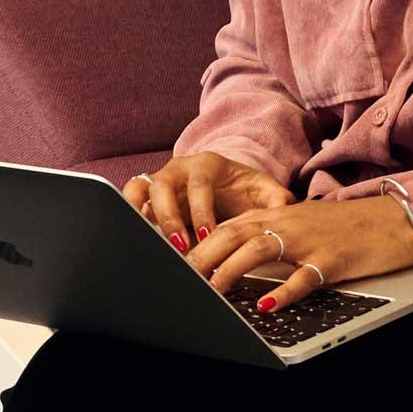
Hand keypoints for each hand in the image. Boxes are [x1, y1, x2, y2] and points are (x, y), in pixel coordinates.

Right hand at [120, 151, 295, 253]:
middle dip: (170, 217)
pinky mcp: (146, 196)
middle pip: (164, 185)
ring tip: (153, 244)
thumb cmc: (242, 190)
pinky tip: (135, 238)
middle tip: (180, 247)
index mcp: (207, 164)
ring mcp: (159, 180)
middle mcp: (179, 169)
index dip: (201, 211)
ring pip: (140, 189)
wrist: (226, 186)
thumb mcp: (262, 191)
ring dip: (143, 216)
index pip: (199, 184)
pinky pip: (129, 199)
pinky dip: (127, 213)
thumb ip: (276, 199)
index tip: (207, 237)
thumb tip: (285, 208)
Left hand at [184, 195, 412, 313]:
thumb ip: (268, 231)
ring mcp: (310, 240)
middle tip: (180, 276)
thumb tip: (229, 250)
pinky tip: (268, 306)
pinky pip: (304, 277)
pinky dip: (284, 292)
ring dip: (231, 269)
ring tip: (211, 289)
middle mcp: (288, 222)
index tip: (173, 262)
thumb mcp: (301, 222)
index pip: (228, 224)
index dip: (198, 242)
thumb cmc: (345, 226)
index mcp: (278, 214)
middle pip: (235, 232)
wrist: (393, 218)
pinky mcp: (332, 259)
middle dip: (203, 254)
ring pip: (261, 249)